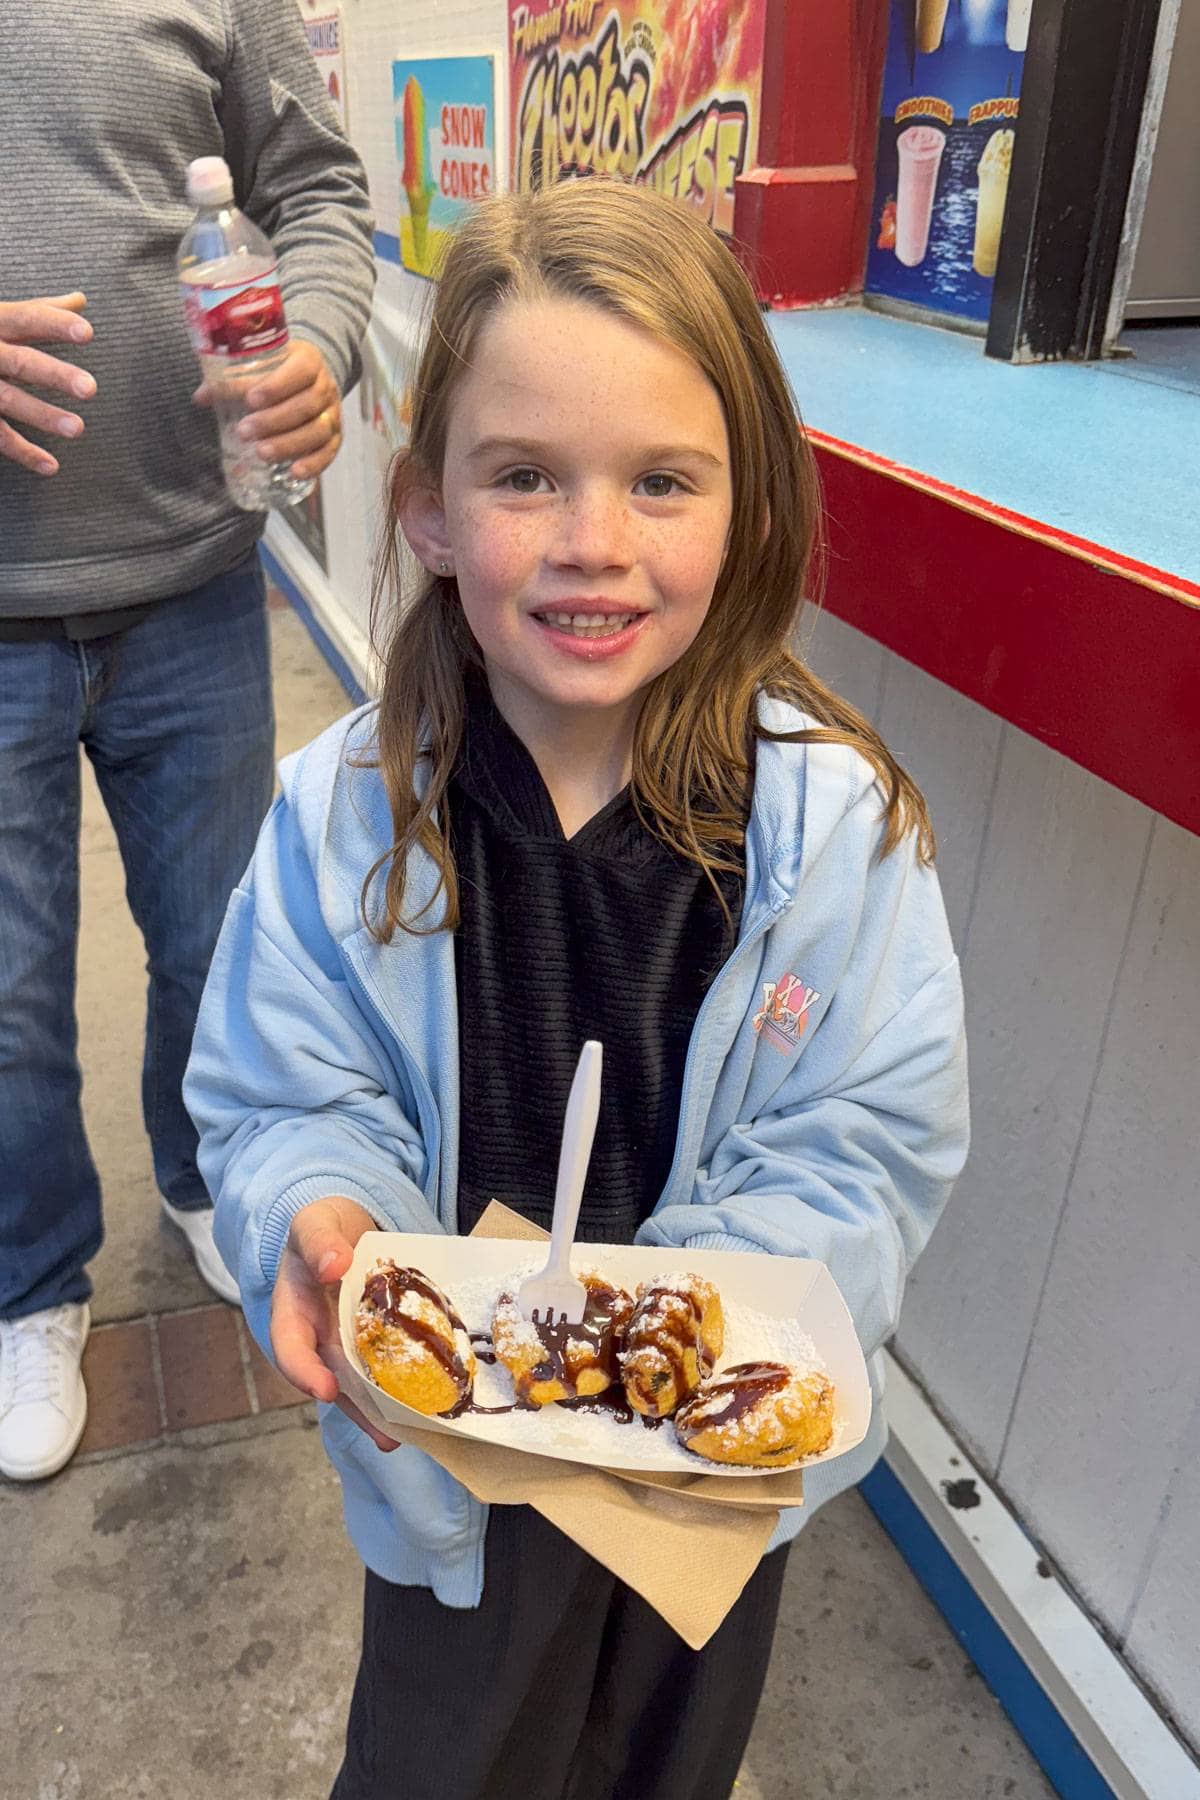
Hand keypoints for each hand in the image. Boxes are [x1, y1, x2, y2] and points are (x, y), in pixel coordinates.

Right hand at [0, 293, 96, 474]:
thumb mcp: (0, 317)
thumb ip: (39, 312)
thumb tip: (80, 300)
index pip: (28, 319)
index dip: (56, 324)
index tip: (88, 332)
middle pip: (20, 361)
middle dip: (54, 375)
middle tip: (90, 388)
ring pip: (8, 400)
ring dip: (43, 415)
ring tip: (77, 428)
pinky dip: (24, 452)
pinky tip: (50, 466)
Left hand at [195, 338, 341, 481]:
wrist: (312, 378)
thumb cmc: (280, 371)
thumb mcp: (261, 364)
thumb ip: (232, 379)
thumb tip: (201, 397)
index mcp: (308, 360)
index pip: (298, 371)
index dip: (276, 386)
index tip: (249, 400)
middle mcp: (325, 386)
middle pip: (306, 405)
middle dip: (274, 420)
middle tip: (244, 431)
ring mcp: (332, 413)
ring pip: (316, 431)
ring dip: (288, 444)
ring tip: (261, 452)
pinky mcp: (335, 436)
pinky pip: (329, 452)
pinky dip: (313, 464)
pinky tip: (294, 472)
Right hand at [270, 1195, 399, 1451]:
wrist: (343, 1231)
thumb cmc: (322, 1230)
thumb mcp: (313, 1224)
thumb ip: (318, 1241)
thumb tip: (334, 1263)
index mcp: (292, 1315)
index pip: (290, 1349)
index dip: (305, 1372)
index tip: (326, 1389)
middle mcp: (319, 1340)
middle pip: (334, 1382)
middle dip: (360, 1411)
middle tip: (386, 1436)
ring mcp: (348, 1347)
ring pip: (364, 1387)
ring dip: (386, 1413)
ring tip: (413, 1435)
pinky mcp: (377, 1345)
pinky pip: (388, 1368)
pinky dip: (406, 1387)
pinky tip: (431, 1406)